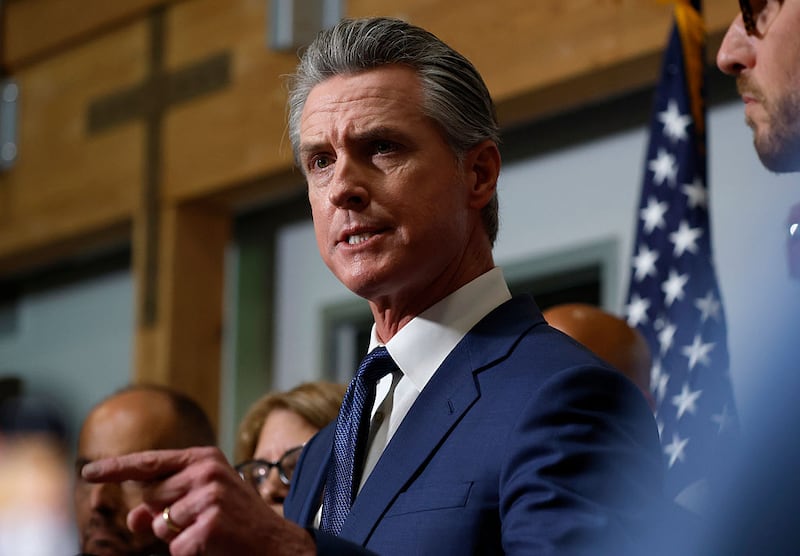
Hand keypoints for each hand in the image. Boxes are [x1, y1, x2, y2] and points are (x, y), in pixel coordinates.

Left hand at [81, 446, 315, 555]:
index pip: (150, 462)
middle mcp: (206, 471)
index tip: (88, 471)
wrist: (276, 543)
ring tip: (211, 532)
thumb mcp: (203, 502)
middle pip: (152, 499)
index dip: (116, 467)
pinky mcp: (209, 524)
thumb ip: (166, 503)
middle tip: (200, 521)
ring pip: (161, 525)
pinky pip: (175, 548)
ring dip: (178, 536)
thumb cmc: (237, 520)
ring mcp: (209, 496)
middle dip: (164, 516)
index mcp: (204, 458)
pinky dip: (188, 553)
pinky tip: (214, 545)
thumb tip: (132, 517)